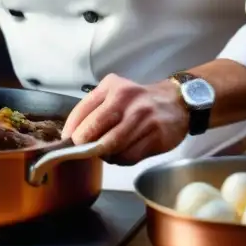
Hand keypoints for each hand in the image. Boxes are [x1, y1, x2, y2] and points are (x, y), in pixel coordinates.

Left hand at [61, 74, 189, 165]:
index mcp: (111, 87)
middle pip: (94, 131)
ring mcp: (142, 117)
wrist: (177, 102)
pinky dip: (121, 159)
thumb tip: (73, 137)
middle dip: (85, 146)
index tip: (68, 143)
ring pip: (111, 147)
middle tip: (85, 150)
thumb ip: (95, 111)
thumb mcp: (115, 94)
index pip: (82, 111)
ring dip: (105, 154)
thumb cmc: (139, 101)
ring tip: (107, 151)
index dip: (71, 132)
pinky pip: (129, 156)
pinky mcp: (155, 136)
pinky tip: (123, 152)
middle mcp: (126, 99)